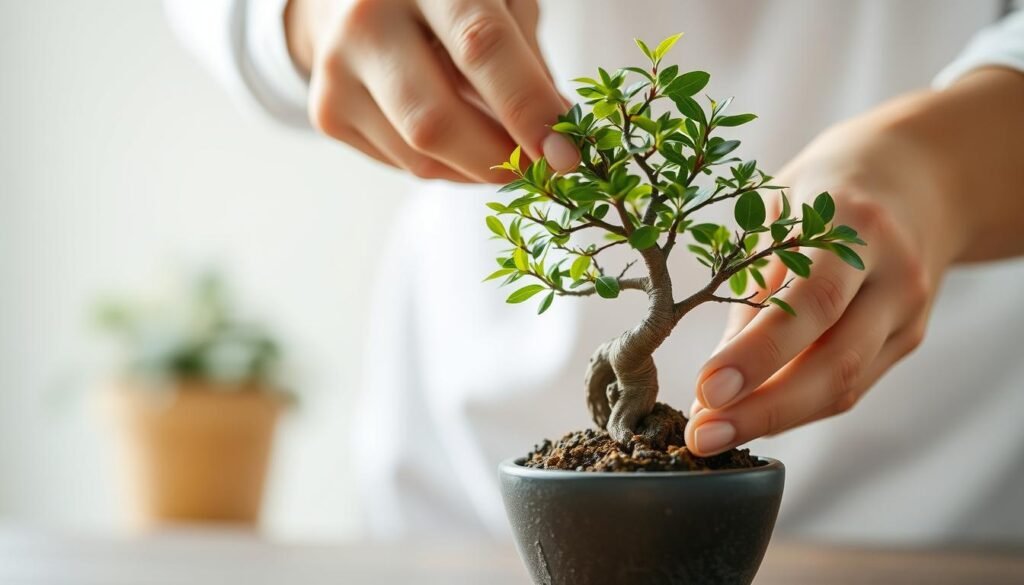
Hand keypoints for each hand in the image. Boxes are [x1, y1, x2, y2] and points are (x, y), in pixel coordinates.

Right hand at [285, 0, 578, 181]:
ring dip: (479, 169)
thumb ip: (527, 59)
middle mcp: (368, 20)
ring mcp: (336, 70)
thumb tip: (558, 135)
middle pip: (437, 122)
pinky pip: (404, 166)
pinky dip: (448, 167)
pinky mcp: (327, 112)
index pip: (480, 47)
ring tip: (505, 147)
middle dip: (501, 161)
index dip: (527, 107)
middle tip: (543, 170)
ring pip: (421, 157)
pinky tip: (461, 138)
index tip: (567, 155)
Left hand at [682, 92, 965, 455]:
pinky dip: (798, 405)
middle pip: (836, 361)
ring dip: (776, 418)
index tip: (707, 392)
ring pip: (846, 385)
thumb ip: (753, 284)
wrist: (919, 177)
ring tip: (715, 434)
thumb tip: (716, 375)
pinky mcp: (908, 339)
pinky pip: (851, 384)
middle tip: (703, 437)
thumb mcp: (779, 209)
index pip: (810, 303)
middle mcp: (895, 274)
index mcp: (856, 225)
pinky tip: (753, 414)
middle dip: (764, 409)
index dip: (758, 354)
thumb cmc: (827, 189)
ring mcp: (910, 312)